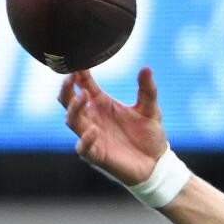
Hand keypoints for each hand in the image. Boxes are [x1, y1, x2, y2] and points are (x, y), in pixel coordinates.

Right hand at [58, 68, 167, 185]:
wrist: (156, 163)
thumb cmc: (149, 135)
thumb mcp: (150, 110)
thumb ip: (147, 90)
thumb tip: (147, 68)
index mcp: (101, 103)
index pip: (83, 84)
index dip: (78, 73)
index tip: (77, 61)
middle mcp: (93, 117)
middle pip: (68, 100)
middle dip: (66, 88)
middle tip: (71, 76)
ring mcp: (92, 136)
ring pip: (72, 120)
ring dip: (74, 108)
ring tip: (83, 96)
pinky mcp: (96, 154)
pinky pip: (83, 147)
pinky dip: (85, 139)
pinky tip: (94, 130)